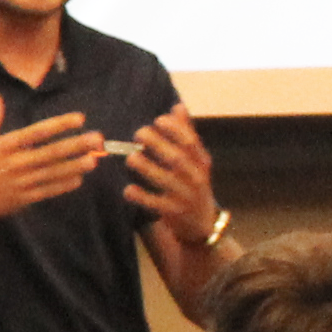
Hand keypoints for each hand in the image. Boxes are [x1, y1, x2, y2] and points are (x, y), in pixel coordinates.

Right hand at [0, 87, 103, 225]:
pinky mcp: (22, 199)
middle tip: (98, 139)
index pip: (38, 132)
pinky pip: (47, 191)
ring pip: (54, 173)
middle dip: (77, 145)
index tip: (79, 118)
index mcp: (6, 145)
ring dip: (75, 166)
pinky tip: (78, 179)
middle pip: (52, 152)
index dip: (60, 124)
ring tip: (94, 159)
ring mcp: (20, 183)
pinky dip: (63, 185)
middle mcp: (16, 163)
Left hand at [120, 105, 219, 240]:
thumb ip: (187, 134)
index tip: (158, 120)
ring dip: (146, 167)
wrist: (203, 225)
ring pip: (166, 180)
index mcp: (201, 162)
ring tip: (131, 157)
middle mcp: (196, 178)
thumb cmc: (194, 185)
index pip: (191, 142)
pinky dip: (141, 197)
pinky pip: (156, 205)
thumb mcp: (196, 161)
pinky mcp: (173, 213)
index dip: (175, 129)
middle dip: (157, 144)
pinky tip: (128, 189)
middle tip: (139, 134)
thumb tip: (177, 106)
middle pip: (177, 158)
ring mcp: (185, 197)